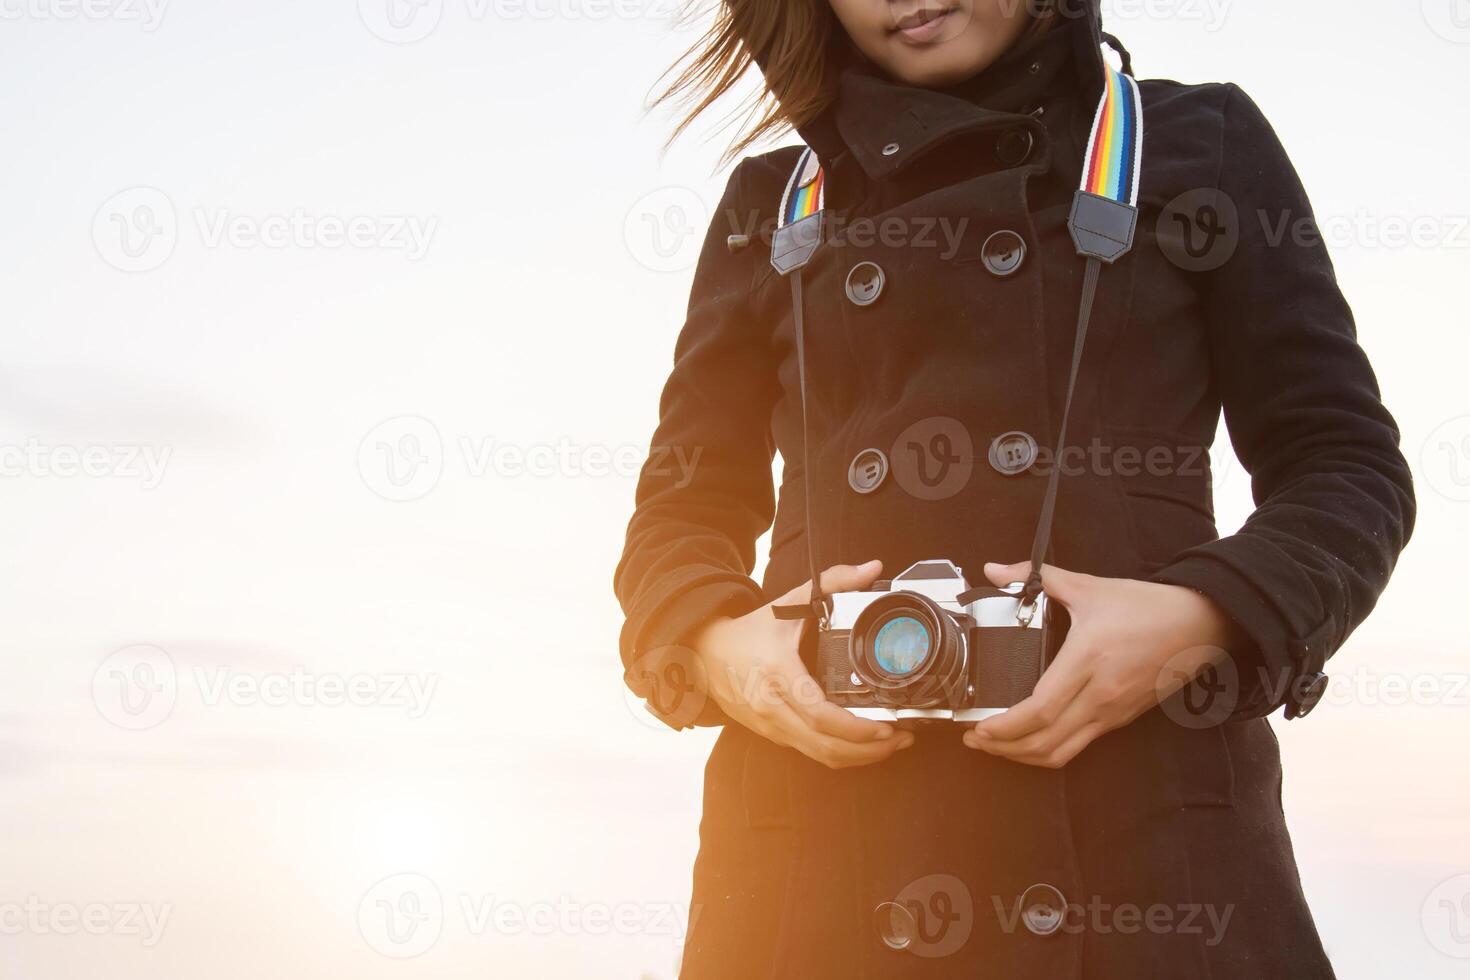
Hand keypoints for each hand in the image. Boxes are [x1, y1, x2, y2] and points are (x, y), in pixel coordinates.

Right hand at [691, 560, 914, 768]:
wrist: (705, 653)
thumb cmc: (750, 631)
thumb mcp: (789, 601)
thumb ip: (832, 581)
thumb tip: (872, 569)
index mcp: (778, 673)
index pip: (819, 714)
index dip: (856, 729)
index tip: (887, 725)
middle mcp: (771, 706)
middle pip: (824, 746)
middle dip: (868, 750)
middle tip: (900, 738)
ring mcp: (769, 725)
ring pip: (818, 755)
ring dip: (857, 757)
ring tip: (888, 744)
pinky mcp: (770, 735)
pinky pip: (809, 752)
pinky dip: (838, 753)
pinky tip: (860, 744)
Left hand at [963, 561, 1243, 767]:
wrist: (1200, 624)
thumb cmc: (1147, 606)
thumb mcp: (1089, 586)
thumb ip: (1036, 577)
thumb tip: (994, 570)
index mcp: (1088, 660)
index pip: (1040, 709)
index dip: (1005, 727)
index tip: (979, 727)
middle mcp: (1101, 694)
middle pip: (1046, 741)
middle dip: (1004, 748)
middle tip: (975, 739)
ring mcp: (1113, 712)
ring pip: (1063, 752)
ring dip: (1025, 756)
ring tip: (996, 746)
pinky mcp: (1121, 719)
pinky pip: (1079, 745)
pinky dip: (1049, 750)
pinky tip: (1031, 739)